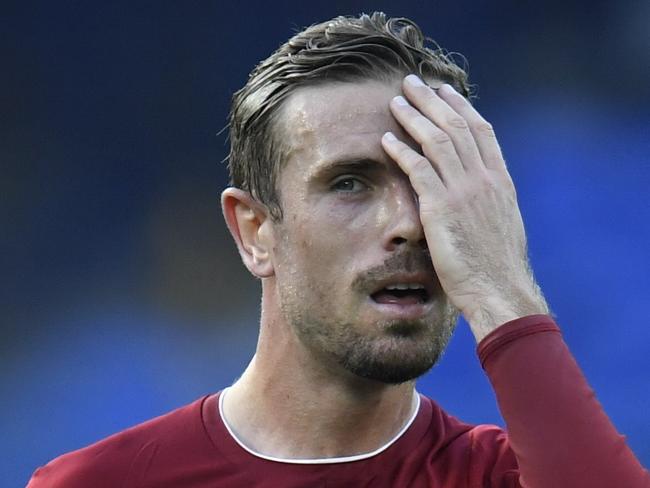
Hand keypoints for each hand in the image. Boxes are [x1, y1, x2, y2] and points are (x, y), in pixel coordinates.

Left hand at [381, 75, 548, 341]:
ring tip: (396, 100)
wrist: (501, 291)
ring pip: (437, 140)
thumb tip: (474, 194)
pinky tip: (386, 139)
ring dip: (414, 116)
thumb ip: (487, 202)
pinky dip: (402, 150)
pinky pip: (418, 169)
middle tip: (414, 82)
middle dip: (433, 100)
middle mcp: (483, 179)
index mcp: (500, 181)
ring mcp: (463, 192)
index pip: (481, 131)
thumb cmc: (498, 268)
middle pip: (456, 125)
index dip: (461, 107)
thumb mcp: (501, 226)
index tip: (445, 91)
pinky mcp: (441, 208)